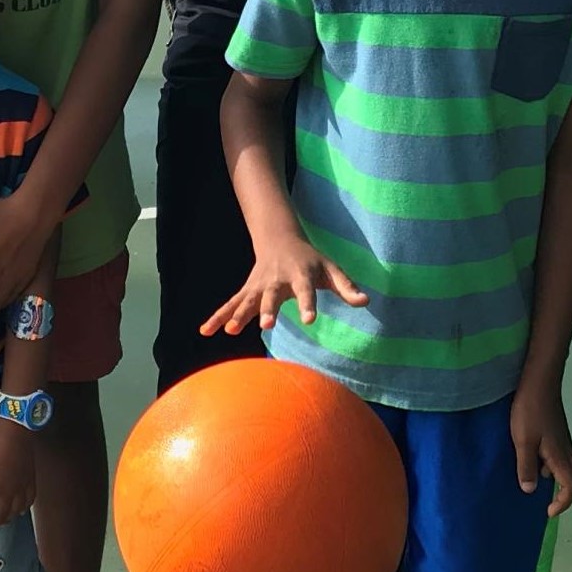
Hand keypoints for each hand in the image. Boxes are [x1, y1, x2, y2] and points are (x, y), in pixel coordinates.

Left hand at [0, 422, 36, 531]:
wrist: (16, 433)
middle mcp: (7, 493)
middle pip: (0, 515)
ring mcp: (21, 488)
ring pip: (15, 511)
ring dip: (7, 519)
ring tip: (1, 522)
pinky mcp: (30, 482)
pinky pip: (29, 501)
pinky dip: (23, 509)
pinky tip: (20, 511)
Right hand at [200, 233, 366, 334]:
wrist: (280, 240)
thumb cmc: (311, 261)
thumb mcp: (331, 269)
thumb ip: (347, 287)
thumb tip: (366, 302)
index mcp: (300, 275)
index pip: (306, 291)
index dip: (308, 304)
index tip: (310, 319)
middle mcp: (277, 280)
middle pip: (271, 296)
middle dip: (267, 310)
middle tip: (266, 325)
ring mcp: (259, 285)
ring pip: (247, 300)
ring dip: (238, 314)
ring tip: (230, 330)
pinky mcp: (247, 291)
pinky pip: (231, 304)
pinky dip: (218, 316)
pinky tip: (205, 331)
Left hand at [510, 374, 571, 519]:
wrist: (539, 381)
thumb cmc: (530, 410)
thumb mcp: (523, 440)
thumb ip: (525, 466)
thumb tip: (530, 491)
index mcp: (560, 455)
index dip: (563, 502)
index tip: (550, 512)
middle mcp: (567, 450)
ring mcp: (564, 441)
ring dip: (571, 484)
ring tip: (553, 495)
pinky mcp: (557, 434)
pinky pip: (564, 458)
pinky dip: (558, 470)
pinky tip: (539, 467)